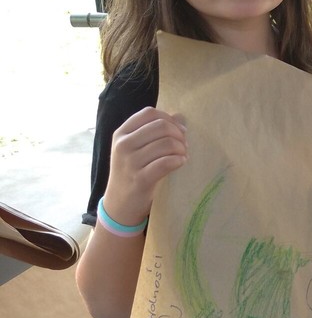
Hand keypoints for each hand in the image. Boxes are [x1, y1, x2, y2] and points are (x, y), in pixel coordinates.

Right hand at [103, 107, 187, 223]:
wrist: (120, 204)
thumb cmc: (132, 172)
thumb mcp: (136, 148)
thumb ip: (154, 131)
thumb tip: (180, 116)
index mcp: (121, 133)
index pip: (150, 113)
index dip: (169, 119)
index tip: (180, 131)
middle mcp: (123, 145)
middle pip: (161, 126)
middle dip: (179, 134)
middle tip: (185, 146)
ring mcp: (130, 162)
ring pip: (166, 143)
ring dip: (181, 149)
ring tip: (183, 155)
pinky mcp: (140, 179)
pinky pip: (166, 163)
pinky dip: (178, 160)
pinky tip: (181, 163)